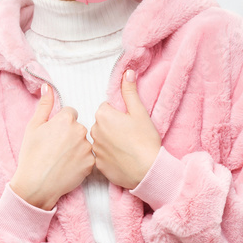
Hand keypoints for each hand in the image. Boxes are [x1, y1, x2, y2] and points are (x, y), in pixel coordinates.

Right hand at [10, 83, 94, 209]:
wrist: (36, 184)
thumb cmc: (32, 155)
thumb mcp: (33, 127)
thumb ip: (44, 105)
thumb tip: (47, 87)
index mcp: (66, 119)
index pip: (70, 114)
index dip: (61, 124)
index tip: (54, 135)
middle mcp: (80, 131)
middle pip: (79, 128)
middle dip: (70, 135)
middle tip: (56, 149)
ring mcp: (87, 148)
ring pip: (84, 143)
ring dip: (77, 148)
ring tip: (62, 159)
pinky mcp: (91, 164)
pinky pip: (88, 158)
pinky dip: (81, 162)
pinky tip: (68, 167)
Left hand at [90, 69, 160, 189]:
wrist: (148, 170)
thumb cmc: (145, 140)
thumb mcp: (140, 112)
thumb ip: (130, 91)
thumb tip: (127, 72)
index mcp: (103, 115)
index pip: (106, 108)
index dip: (119, 115)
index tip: (129, 123)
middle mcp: (94, 131)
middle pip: (102, 124)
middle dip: (113, 127)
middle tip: (129, 135)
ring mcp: (95, 149)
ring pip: (101, 140)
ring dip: (110, 142)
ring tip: (126, 148)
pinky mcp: (98, 165)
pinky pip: (101, 156)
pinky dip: (110, 157)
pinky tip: (122, 159)